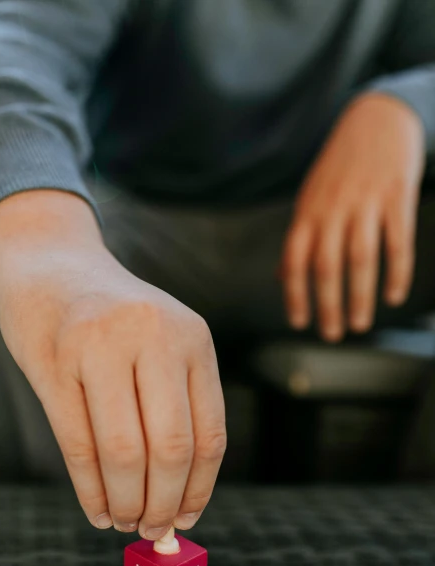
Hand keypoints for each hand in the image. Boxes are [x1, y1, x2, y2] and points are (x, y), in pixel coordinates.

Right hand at [0, 190, 225, 537]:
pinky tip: (97, 510)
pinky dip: (90, 490)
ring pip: (124, 453)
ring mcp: (101, 347)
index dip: (200, 489)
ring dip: (126, 503)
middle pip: (170, 449)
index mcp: (192, 338)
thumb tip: (181, 496)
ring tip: (124, 522)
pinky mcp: (55, 363)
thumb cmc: (112, 317)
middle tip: (153, 530)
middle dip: (163, 505)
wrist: (50, 264)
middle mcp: (153, 338)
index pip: (209, 433)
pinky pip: (78, 445)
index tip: (188, 520)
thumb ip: (175, 405)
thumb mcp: (162, 342)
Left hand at [282, 93, 424, 340]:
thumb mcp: (311, 196)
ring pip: (360, 258)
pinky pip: (397, 241)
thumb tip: (280, 274)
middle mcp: (333, 209)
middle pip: (326, 266)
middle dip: (327, 305)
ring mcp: (365, 202)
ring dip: (359, 296)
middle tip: (332, 335)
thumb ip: (299, 236)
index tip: (298, 323)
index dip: (294, 294)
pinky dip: (396, 272)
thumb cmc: (340, 165)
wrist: (379, 117)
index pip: (294, 260)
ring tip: (360, 324)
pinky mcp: (397, 196)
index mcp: (308, 211)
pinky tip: (393, 295)